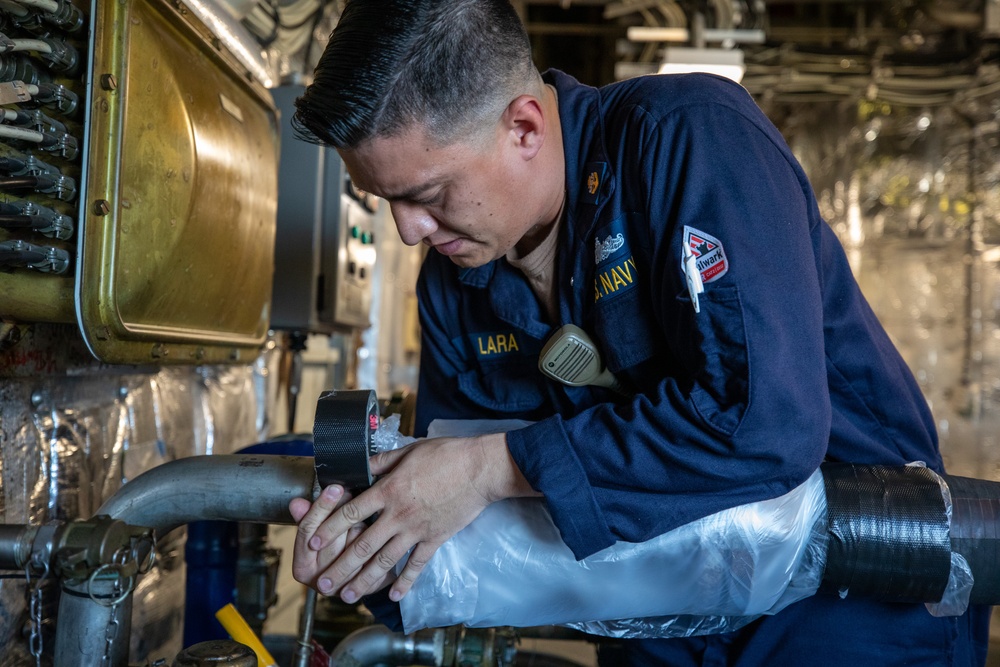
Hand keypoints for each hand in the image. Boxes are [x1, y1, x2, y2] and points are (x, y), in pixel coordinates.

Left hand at [289, 432, 537, 602]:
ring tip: (349, 595)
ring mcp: (417, 530)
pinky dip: (405, 582)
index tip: (312, 544)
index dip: (328, 529)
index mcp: (388, 490)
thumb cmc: (446, 455)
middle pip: (362, 545)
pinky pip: (417, 564)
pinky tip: (394, 596)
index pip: (350, 513)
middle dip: (340, 567)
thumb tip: (358, 466)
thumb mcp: (408, 451)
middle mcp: (398, 514)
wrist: (480, 469)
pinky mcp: (435, 538)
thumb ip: (381, 462)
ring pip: (385, 561)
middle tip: (323, 585)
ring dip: (365, 581)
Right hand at [289, 485, 370, 592]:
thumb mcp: (318, 533)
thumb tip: (296, 504)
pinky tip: (377, 524)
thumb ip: (308, 518)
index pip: (307, 530)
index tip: (334, 488)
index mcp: (302, 568)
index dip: (321, 506)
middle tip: (352, 493)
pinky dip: (375, 537)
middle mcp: (320, 582)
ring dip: (360, 524)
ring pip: (353, 543)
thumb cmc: (334, 550)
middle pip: (330, 537)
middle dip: (343, 512)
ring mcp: (343, 586)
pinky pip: (372, 553)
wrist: (359, 576)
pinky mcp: (365, 584)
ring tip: (365, 509)